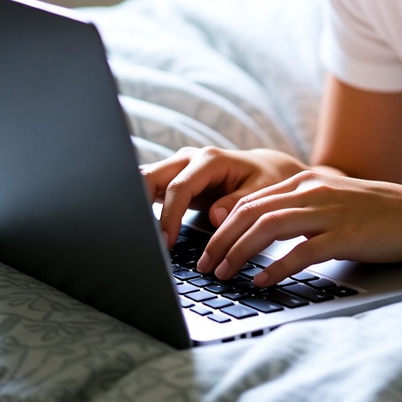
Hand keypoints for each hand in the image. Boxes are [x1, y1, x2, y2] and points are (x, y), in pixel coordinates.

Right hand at [140, 146, 307, 247]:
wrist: (265, 170)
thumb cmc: (265, 180)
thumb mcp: (261, 192)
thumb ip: (238, 202)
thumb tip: (215, 217)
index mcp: (210, 160)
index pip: (180, 187)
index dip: (170, 216)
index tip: (165, 242)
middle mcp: (189, 158)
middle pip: (151, 176)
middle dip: (140, 204)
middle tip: (141, 239)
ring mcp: (179, 167)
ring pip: (145, 180)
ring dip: (138, 205)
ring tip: (136, 236)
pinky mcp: (174, 179)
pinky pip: (151, 190)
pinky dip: (143, 207)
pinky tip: (142, 230)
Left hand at [195, 169, 401, 284]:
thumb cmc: (374, 214)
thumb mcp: (330, 201)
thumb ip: (298, 208)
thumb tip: (261, 231)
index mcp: (305, 181)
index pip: (250, 200)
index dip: (223, 226)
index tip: (208, 250)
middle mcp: (312, 190)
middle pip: (252, 212)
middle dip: (222, 240)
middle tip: (205, 267)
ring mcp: (329, 211)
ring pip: (269, 227)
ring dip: (240, 252)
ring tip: (225, 274)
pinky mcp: (346, 234)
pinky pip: (302, 251)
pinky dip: (277, 267)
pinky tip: (262, 282)